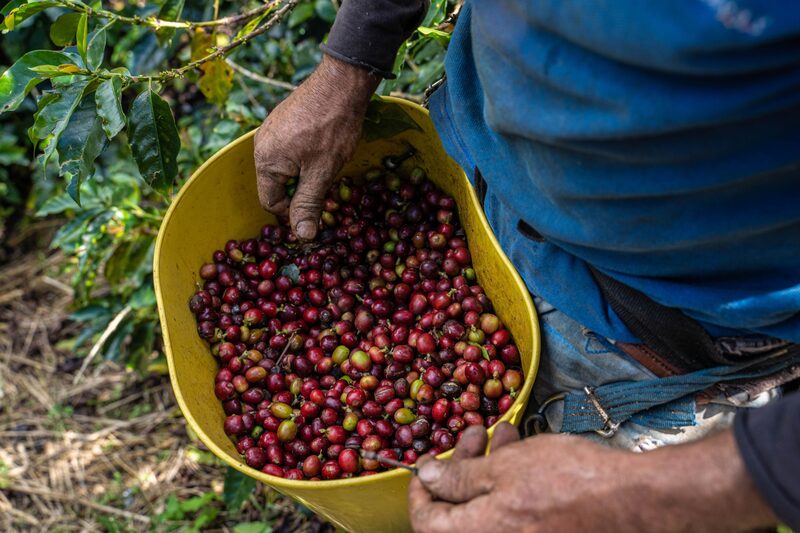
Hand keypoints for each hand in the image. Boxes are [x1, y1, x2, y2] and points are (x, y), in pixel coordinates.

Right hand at [254, 55, 379, 239]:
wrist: (341, 83)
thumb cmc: (332, 128)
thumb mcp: (322, 172)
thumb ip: (308, 204)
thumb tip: (302, 236)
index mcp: (265, 161)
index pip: (271, 203)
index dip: (293, 212)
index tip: (317, 209)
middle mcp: (261, 145)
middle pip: (275, 185)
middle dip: (300, 191)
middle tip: (326, 185)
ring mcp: (271, 131)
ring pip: (284, 168)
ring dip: (304, 175)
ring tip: (327, 165)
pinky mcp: (283, 121)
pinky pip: (288, 151)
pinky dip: (303, 158)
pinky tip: (322, 149)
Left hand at [408, 424, 774, 532]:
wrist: (632, 501)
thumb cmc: (567, 482)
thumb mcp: (505, 467)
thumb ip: (460, 476)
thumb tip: (428, 476)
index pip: (426, 521)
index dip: (421, 488)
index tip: (429, 461)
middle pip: (460, 511)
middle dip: (463, 466)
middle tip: (473, 434)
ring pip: (490, 506)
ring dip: (490, 467)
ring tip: (503, 432)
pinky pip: (514, 513)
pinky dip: (512, 483)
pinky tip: (526, 451)